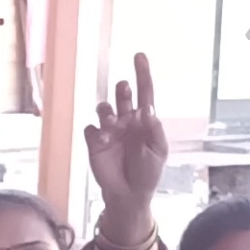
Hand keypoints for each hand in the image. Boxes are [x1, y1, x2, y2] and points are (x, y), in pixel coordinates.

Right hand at [85, 52, 172, 223]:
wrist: (129, 194)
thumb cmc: (148, 172)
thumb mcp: (158, 151)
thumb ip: (153, 129)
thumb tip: (147, 107)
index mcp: (144, 121)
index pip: (144, 93)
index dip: (142, 74)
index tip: (139, 55)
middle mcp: (126, 122)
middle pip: (122, 96)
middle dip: (122, 91)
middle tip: (124, 89)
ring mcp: (109, 131)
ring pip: (103, 108)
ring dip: (107, 110)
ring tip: (112, 122)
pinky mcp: (94, 142)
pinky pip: (91, 129)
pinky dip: (96, 132)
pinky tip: (102, 142)